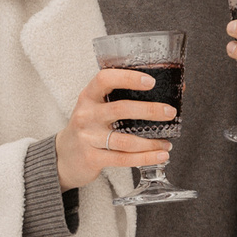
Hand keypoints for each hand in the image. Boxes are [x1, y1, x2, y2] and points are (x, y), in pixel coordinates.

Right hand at [55, 66, 174, 188]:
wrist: (63, 157)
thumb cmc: (89, 127)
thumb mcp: (97, 108)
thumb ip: (123, 98)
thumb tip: (172, 90)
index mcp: (89, 96)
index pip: (105, 79)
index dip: (128, 78)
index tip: (150, 81)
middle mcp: (86, 114)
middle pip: (121, 109)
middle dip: (150, 111)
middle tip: (170, 112)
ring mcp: (88, 137)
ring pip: (125, 140)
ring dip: (151, 142)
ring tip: (167, 143)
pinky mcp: (92, 158)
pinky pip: (123, 159)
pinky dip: (145, 158)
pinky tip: (160, 155)